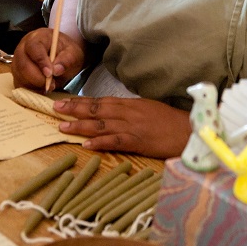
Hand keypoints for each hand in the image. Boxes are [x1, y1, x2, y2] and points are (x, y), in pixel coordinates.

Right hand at [12, 28, 84, 91]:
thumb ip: (67, 60)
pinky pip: (20, 84)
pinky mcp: (17, 73)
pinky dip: (31, 89)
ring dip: (35, 85)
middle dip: (38, 78)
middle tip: (51, 84)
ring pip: (20, 76)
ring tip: (50, 85)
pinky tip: (42, 88)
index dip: (40, 61)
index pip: (33, 47)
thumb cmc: (66, 52)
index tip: (50, 73)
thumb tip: (56, 70)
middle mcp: (23, 47)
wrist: (61, 55)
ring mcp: (18, 61)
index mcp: (38, 37)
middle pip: (23, 64)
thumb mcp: (73, 53)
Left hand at [54, 96, 191, 157]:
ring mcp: (133, 126)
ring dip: (81, 125)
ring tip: (63, 126)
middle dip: (75, 108)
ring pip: (102, 124)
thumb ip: (130, 110)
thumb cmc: (171, 122)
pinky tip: (87, 144)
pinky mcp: (139, 141)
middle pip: (97, 109)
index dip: (82, 101)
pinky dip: (101, 142)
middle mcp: (129, 112)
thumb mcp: (149, 109)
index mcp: (131, 104)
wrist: (190, 131)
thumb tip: (112, 112)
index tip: (65, 101)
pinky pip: (116, 141)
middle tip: (56, 108)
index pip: (102, 101)